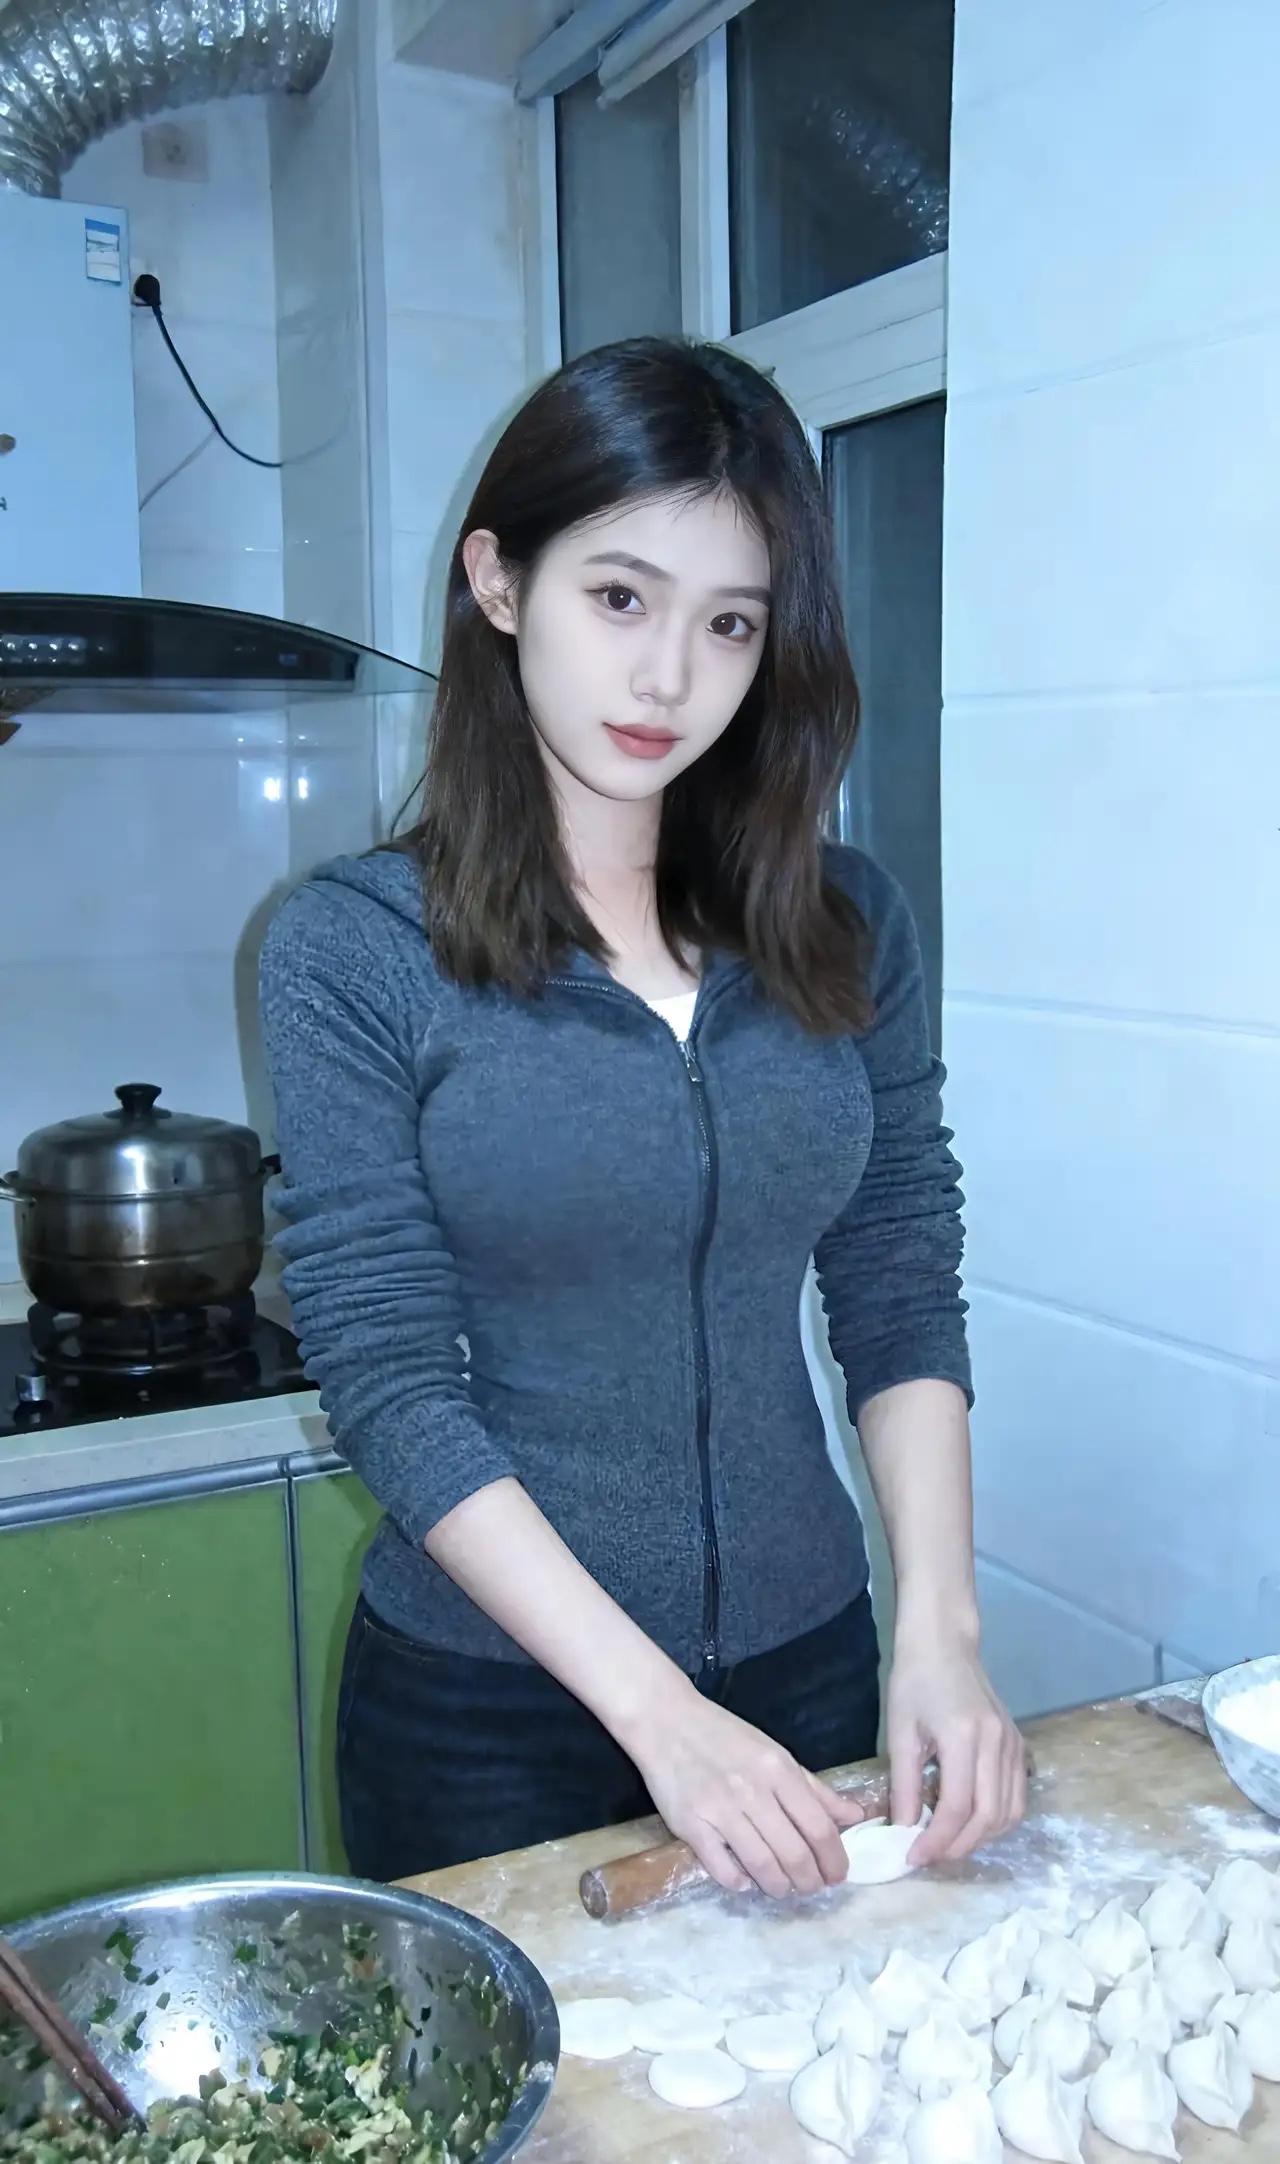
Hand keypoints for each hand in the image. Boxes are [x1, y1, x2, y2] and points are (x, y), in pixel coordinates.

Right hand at [622, 1678, 865, 1897]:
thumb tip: (855, 1816)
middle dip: (810, 1880)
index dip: (835, 1858)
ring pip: (762, 1864)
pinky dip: (739, 1882)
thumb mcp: (775, 1754)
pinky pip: (722, 1868)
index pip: (819, 1827)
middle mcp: (753, 1791)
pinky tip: (745, 1881)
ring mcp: (720, 1810)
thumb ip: (814, 1788)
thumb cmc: (725, 1736)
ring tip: (783, 1889)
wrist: (667, 1720)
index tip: (839, 1875)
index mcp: (778, 1771)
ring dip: (779, 1886)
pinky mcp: (691, 1825)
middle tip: (812, 1888)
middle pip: (794, 1852)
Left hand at [887, 1624, 1024, 1864]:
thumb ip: (905, 1784)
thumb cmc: (914, 1680)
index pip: (958, 1806)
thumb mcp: (899, 1731)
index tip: (913, 1857)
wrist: (944, 1642)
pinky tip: (971, 1823)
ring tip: (948, 1844)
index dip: (937, 1840)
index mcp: (965, 1736)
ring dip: (981, 1838)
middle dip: (959, 1846)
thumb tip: (904, 1831)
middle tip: (930, 1857)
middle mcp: (997, 1743)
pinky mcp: (1018, 1744)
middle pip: (989, 1816)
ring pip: (1010, 1812)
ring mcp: (1013, 1743)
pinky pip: (1017, 1796)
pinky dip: (997, 1820)